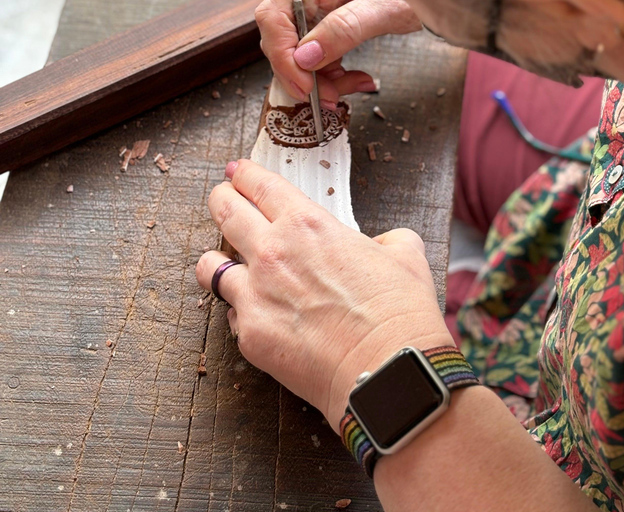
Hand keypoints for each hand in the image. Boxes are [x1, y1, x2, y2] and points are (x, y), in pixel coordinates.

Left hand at [196, 160, 452, 429]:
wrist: (387, 370)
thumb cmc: (399, 314)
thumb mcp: (405, 256)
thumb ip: (385, 239)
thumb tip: (377, 247)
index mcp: (308, 225)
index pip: (260, 185)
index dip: (245, 173)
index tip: (238, 172)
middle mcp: (272, 252)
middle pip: (224, 210)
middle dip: (221, 199)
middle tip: (222, 198)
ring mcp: (254, 295)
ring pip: (209, 265)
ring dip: (216, 260)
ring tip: (223, 264)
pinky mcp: (250, 335)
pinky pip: (231, 314)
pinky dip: (241, 311)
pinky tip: (259, 316)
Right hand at [254, 0, 421, 102]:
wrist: (433, 0)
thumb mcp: (379, 9)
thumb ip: (342, 30)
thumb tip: (306, 57)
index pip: (273, 19)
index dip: (282, 56)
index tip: (304, 85)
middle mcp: (308, 1)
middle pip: (283, 43)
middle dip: (305, 76)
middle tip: (328, 97)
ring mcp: (317, 18)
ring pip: (301, 59)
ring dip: (324, 83)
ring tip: (354, 87)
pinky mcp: (329, 34)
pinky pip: (320, 63)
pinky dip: (337, 79)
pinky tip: (359, 80)